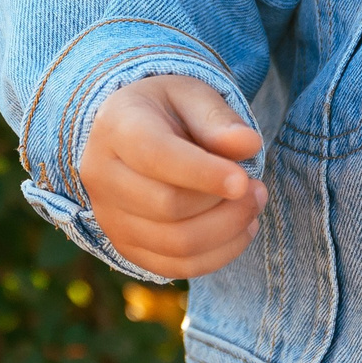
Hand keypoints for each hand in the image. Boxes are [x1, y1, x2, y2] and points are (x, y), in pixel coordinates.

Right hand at [80, 75, 266, 278]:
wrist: (129, 134)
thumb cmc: (166, 110)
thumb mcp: (192, 94)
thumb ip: (218, 119)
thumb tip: (249, 145)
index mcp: (117, 128)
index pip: (157, 157)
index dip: (203, 173)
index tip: (243, 179)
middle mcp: (102, 176)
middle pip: (168, 206)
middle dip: (224, 205)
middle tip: (258, 189)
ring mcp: (109, 217)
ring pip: (174, 244)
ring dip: (226, 232)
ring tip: (253, 207)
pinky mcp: (125, 246)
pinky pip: (174, 268)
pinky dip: (216, 257)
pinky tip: (240, 232)